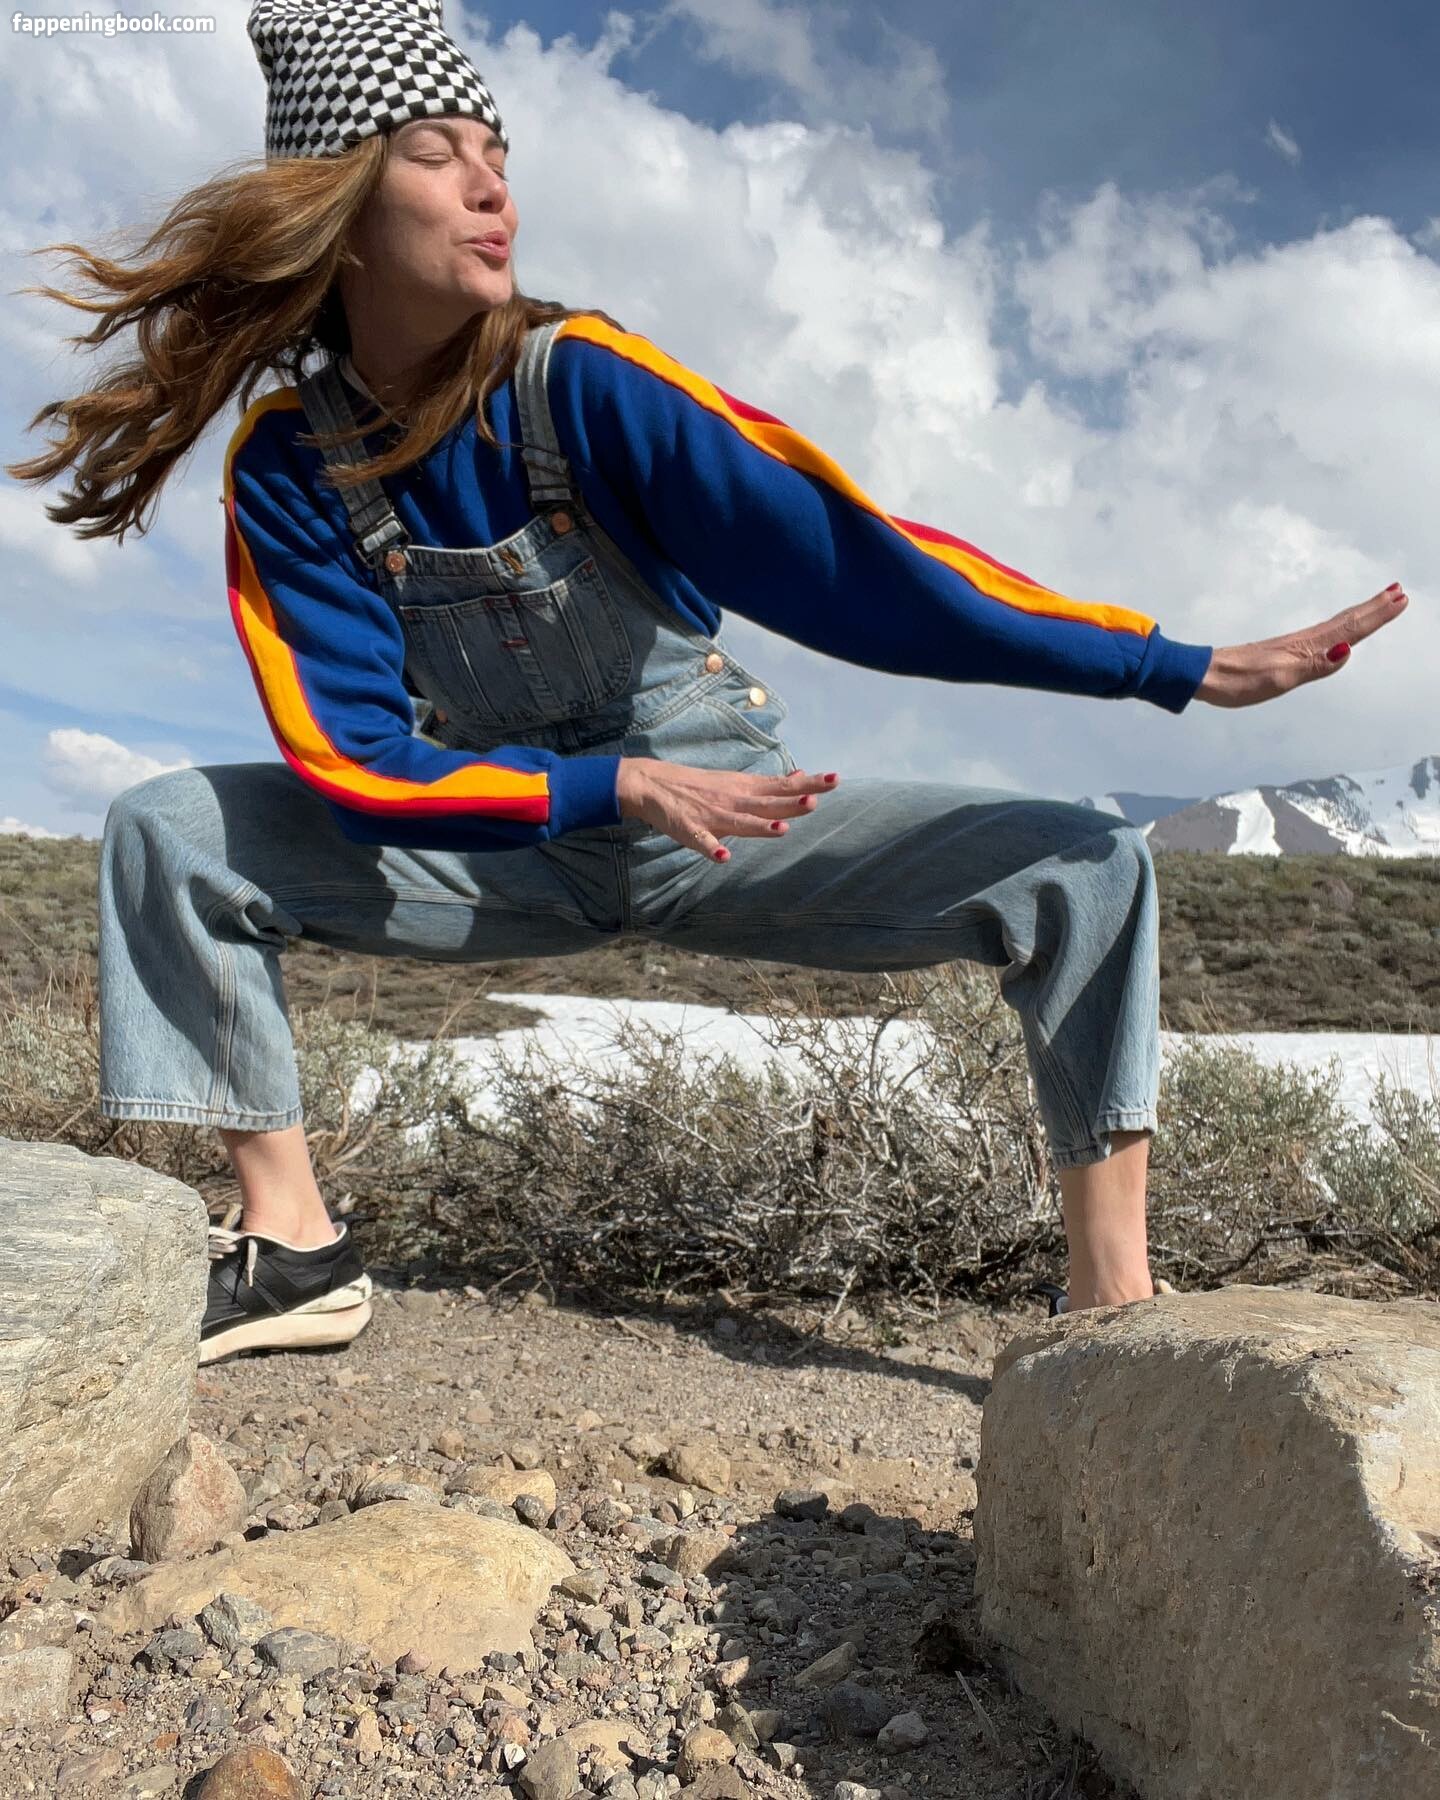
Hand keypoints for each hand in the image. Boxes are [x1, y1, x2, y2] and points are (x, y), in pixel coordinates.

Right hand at [617, 758, 839, 860]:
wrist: (654, 783)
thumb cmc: (701, 786)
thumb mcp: (738, 781)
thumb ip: (769, 785)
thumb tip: (801, 777)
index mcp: (746, 790)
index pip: (783, 786)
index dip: (808, 784)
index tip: (835, 780)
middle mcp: (733, 801)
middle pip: (767, 803)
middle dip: (791, 802)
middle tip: (816, 800)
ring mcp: (712, 815)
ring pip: (740, 823)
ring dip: (760, 827)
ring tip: (781, 830)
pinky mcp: (690, 829)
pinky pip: (702, 841)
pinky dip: (712, 849)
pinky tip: (724, 857)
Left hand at [1193, 582, 1408, 707]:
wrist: (1203, 676)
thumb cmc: (1237, 682)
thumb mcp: (1277, 679)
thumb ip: (1314, 666)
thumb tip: (1347, 650)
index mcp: (1305, 648)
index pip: (1349, 629)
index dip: (1376, 616)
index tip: (1401, 599)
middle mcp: (1303, 642)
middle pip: (1346, 621)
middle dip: (1374, 608)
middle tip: (1399, 592)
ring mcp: (1293, 646)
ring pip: (1335, 625)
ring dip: (1360, 614)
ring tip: (1380, 603)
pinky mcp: (1282, 652)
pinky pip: (1322, 635)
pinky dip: (1339, 628)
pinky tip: (1337, 633)